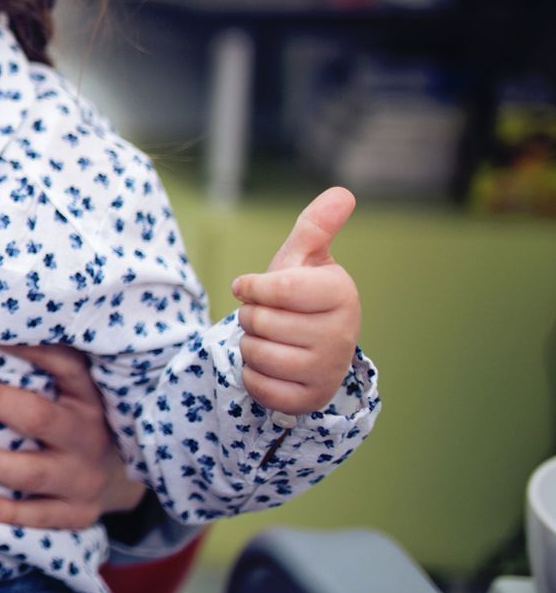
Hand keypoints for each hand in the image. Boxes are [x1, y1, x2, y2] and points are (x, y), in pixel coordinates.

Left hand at [0, 345, 146, 528]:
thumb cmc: (76, 419)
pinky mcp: (77, 513)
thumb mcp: (73, 390)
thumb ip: (39, 366)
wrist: (123, 477)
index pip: (63, 364)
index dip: (27, 347)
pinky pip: (37, 516)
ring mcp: (84, 478)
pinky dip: (3, 511)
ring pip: (31, 473)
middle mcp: (88, 435)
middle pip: (37, 417)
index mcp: (88, 395)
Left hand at [232, 186, 362, 415]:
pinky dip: (252, 375)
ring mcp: (327, 370)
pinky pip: (257, 385)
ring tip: (271, 340)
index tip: (251, 287)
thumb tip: (342, 192)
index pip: (276, 289)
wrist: (309, 347)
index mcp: (341, 294)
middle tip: (268, 317)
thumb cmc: (300, 296)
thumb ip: (315, 226)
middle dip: (250, 317)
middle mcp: (341, 334)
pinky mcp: (309, 400)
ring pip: (255, 354)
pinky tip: (271, 367)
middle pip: (259, 322)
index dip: (251, 287)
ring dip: (249, 345)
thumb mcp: (303, 259)